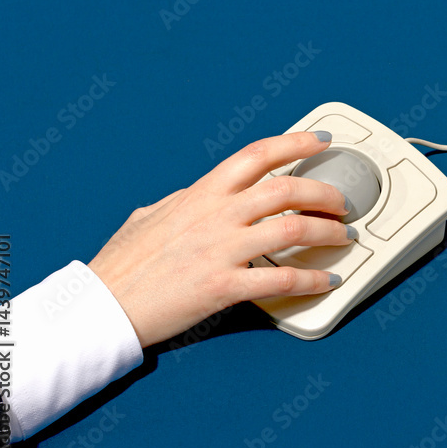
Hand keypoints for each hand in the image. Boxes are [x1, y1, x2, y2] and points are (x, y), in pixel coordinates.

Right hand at [88, 131, 351, 347]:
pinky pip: (280, 279)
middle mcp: (215, 215)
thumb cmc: (124, 263)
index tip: (321, 141)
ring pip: (291, 228)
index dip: (295, 142)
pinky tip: (328, 280)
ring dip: (327, 232)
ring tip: (344, 237)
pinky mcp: (223, 286)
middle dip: (324, 192)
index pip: (257, 154)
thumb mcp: (152, 214)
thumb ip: (185, 200)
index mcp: (202, 193)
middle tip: (343, 202)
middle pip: (286, 188)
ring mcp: (220, 249)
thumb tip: (200, 193)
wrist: (102, 306)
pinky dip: (312, 280)